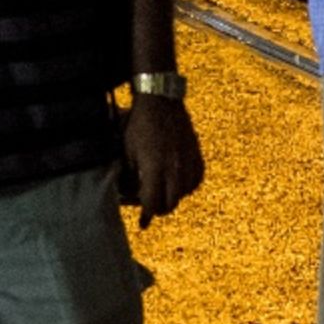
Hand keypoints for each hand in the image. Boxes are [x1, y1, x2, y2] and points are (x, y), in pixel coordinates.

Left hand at [123, 96, 204, 225]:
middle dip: (159, 209)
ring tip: (163, 193)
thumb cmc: (138, 125)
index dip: (146, 215)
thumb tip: (128, 194)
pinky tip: (180, 183)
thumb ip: (130, 177)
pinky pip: (196, 179)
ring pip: (185, 193)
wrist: (160, 101)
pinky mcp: (196, 154)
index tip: (143, 222)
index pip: (152, 204)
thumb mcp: (127, 152)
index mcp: (155, 169)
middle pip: (171, 204)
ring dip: (174, 197)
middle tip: (151, 207)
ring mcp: (188, 161)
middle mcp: (174, 168)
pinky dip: (188, 185)